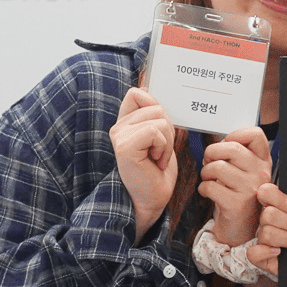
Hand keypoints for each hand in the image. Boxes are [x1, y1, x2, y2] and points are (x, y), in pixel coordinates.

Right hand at [110, 87, 177, 238]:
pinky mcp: (125, 146)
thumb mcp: (159, 137)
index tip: (159, 131)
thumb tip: (146, 87)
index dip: (154, 105)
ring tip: (157, 158)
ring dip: (167, 142)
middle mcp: (118, 127)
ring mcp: (119, 135)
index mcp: (125, 122)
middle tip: (159, 151)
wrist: (151, 199)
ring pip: (159, 119)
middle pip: (155, 106)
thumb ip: (153, 115)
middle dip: (168, 130)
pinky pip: (155, 131)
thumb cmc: (157, 171)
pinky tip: (155, 161)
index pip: (137, 94)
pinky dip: (164, 147)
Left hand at [199, 127, 272, 245]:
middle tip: (209, 162)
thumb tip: (215, 146)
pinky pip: (210, 186)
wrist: (242, 230)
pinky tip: (209, 193)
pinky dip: (203, 189)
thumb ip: (237, 156)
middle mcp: (261, 174)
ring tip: (209, 180)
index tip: (226, 144)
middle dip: (212, 153)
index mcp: (264, 162)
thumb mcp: (245, 173)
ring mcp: (251, 189)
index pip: (255, 135)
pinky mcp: (237, 204)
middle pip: (231, 148)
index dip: (235, 135)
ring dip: (205, 173)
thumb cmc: (238, 196)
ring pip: (217, 167)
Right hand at [243, 182, 286, 278]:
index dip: (283, 201)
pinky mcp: (259, 257)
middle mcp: (264, 220)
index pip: (266, 192)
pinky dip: (266, 252)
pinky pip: (253, 253)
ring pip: (266, 233)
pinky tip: (279, 252)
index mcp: (274, 205)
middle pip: (269, 215)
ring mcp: (260, 238)